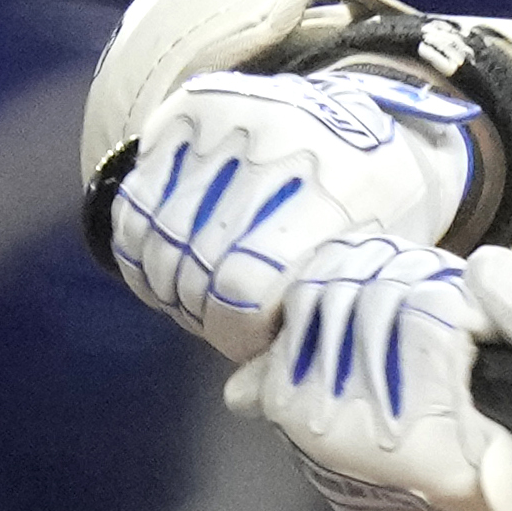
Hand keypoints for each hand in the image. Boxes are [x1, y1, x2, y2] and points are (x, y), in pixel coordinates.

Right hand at [111, 69, 479, 363]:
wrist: (367, 116)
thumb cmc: (376, 212)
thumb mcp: (371, 268)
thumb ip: (316, 330)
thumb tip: (242, 398)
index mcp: (340, 185)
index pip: (245, 286)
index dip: (239, 331)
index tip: (258, 337)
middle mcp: (279, 141)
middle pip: (197, 267)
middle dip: (208, 312)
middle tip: (233, 316)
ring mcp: (226, 119)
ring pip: (158, 239)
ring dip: (176, 283)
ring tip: (210, 289)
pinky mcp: (185, 112)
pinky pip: (135, 208)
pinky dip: (147, 249)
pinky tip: (179, 259)